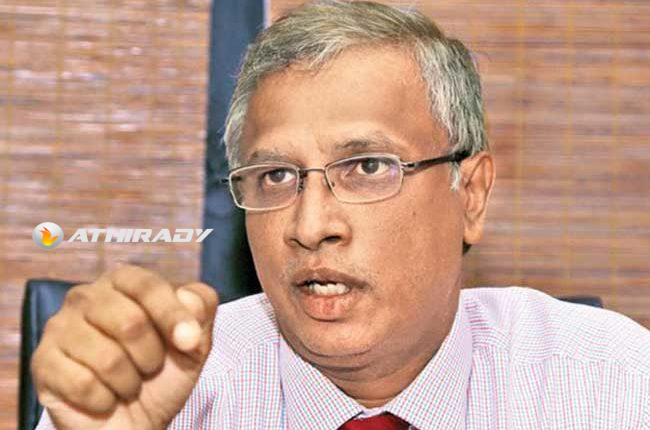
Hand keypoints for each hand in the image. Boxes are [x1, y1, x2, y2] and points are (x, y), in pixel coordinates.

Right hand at [31, 264, 218, 429]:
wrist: (136, 421)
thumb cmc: (163, 372)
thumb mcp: (194, 341)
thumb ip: (201, 308)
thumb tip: (188, 297)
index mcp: (123, 280)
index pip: (148, 286)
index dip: (173, 315)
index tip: (190, 343)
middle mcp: (85, 295)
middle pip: (130, 323)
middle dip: (151, 356)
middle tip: (150, 367)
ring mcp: (59, 327)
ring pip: (107, 358)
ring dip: (129, 382)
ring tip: (127, 383)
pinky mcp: (42, 362)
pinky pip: (84, 384)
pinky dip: (106, 400)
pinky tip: (104, 397)